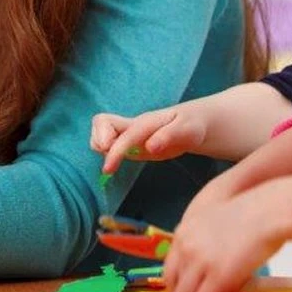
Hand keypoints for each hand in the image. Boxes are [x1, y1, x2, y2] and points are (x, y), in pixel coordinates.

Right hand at [90, 105, 206, 173]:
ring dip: (100, 146)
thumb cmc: (191, 126)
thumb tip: (149, 147)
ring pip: (100, 132)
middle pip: (101, 122)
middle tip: (109, 164)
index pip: (123, 133)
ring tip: (113, 162)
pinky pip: (106, 141)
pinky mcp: (127, 141)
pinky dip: (105, 151)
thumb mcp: (188, 131)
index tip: (109, 169)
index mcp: (146, 123)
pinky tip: (117, 160)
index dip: (114, 151)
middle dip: (99, 141)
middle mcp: (132, 125)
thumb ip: (169, 136)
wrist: (192, 122)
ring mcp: (128, 131)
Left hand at [164, 183, 286, 291]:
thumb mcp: (210, 223)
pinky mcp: (219, 276)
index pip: (168, 269)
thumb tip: (201, 263)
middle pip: (173, 285)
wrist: (263, 212)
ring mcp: (200, 263)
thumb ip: (200, 243)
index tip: (190, 288)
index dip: (179, 282)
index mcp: (181, 235)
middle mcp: (185, 249)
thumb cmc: (246, 214)